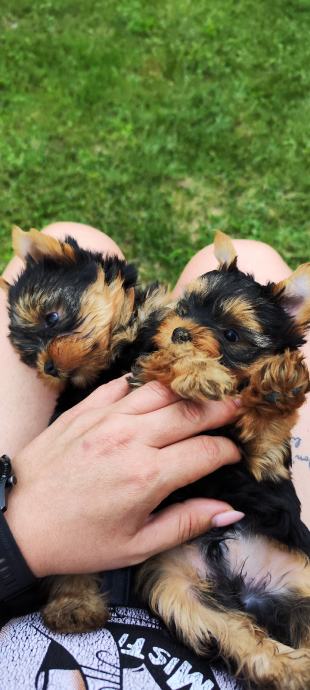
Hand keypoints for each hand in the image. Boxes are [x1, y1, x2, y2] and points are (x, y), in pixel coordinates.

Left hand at [5, 377, 241, 576]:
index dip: (228, 451)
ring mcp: (105, 419)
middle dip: (220, 409)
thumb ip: (186, 524)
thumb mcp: (136, 547)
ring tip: (202, 394)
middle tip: (235, 407)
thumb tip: (230, 510)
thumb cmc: (77, 540)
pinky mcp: (84, 409)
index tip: (233, 454)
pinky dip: (143, 385)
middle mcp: (130, 440)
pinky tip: (153, 392)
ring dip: (187, 391)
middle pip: (190, 411)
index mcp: (147, 477)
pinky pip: (122, 385)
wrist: (18, 522)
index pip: (206, 451)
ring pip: (160, 390)